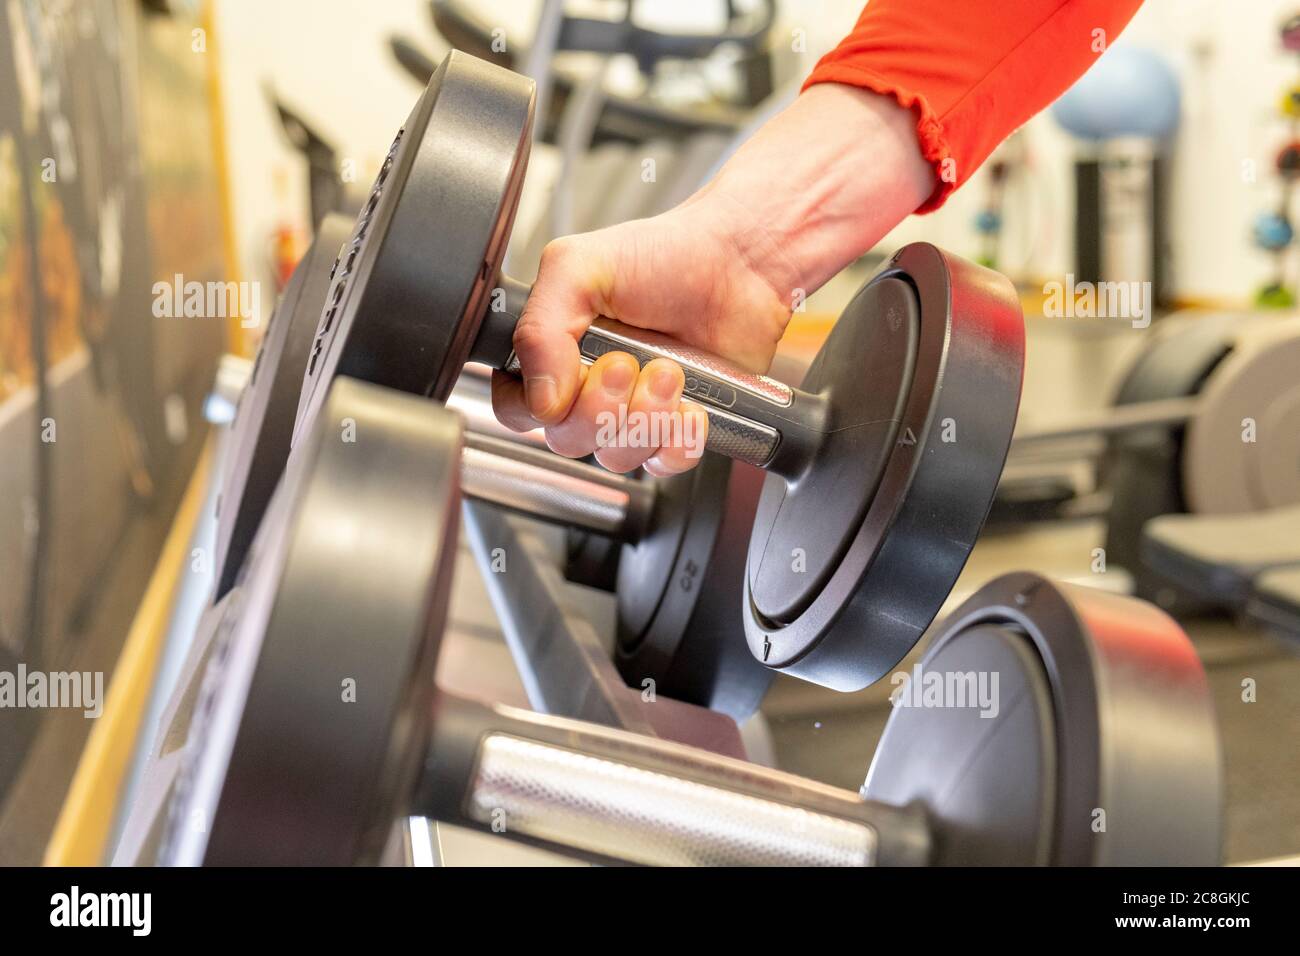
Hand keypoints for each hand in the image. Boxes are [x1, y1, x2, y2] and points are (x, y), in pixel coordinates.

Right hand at [493, 84, 935, 473]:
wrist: (742, 262)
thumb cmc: (666, 254)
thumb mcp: (580, 266)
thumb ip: (540, 328)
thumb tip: (540, 402)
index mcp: (552, 349)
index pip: (515, 407)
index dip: (537, 406)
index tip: (572, 374)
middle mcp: (588, 386)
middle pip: (566, 440)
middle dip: (601, 407)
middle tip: (628, 364)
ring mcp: (633, 411)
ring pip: (615, 456)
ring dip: (646, 419)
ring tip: (671, 372)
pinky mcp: (676, 427)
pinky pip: (664, 465)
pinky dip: (678, 442)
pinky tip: (691, 407)